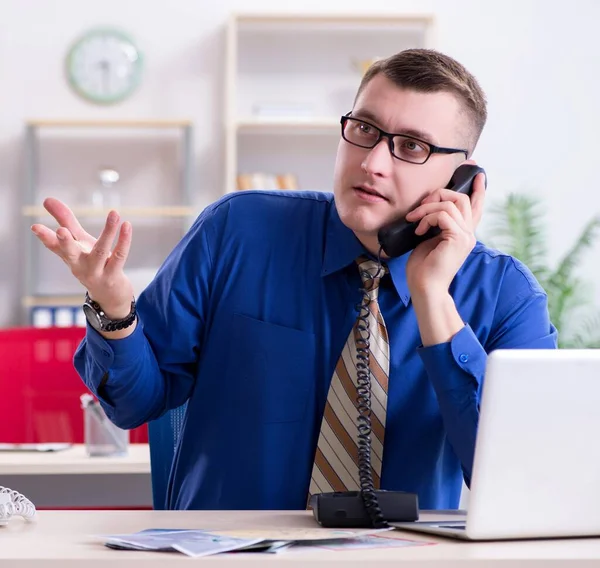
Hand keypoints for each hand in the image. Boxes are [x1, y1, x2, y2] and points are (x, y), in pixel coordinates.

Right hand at [31, 198, 134, 318]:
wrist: (109, 296)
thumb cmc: (91, 264)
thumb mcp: (78, 242)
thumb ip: (65, 220)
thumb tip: (46, 199)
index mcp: (69, 256)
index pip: (54, 246)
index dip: (44, 237)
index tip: (35, 227)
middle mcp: (80, 265)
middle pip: (70, 254)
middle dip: (65, 243)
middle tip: (61, 231)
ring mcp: (97, 272)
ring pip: (101, 251)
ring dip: (108, 232)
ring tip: (114, 213)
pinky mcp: (114, 275)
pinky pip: (120, 256)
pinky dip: (124, 240)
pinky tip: (126, 225)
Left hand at [405, 170, 485, 298]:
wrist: (424, 287)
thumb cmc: (423, 267)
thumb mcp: (429, 238)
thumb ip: (435, 223)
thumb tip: (428, 207)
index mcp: (463, 233)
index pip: (476, 206)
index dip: (478, 188)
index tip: (477, 171)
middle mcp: (469, 233)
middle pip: (462, 198)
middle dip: (438, 194)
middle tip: (419, 206)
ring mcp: (466, 236)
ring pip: (452, 203)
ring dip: (427, 207)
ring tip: (414, 220)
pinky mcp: (458, 239)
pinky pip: (443, 214)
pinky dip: (427, 218)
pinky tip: (418, 230)